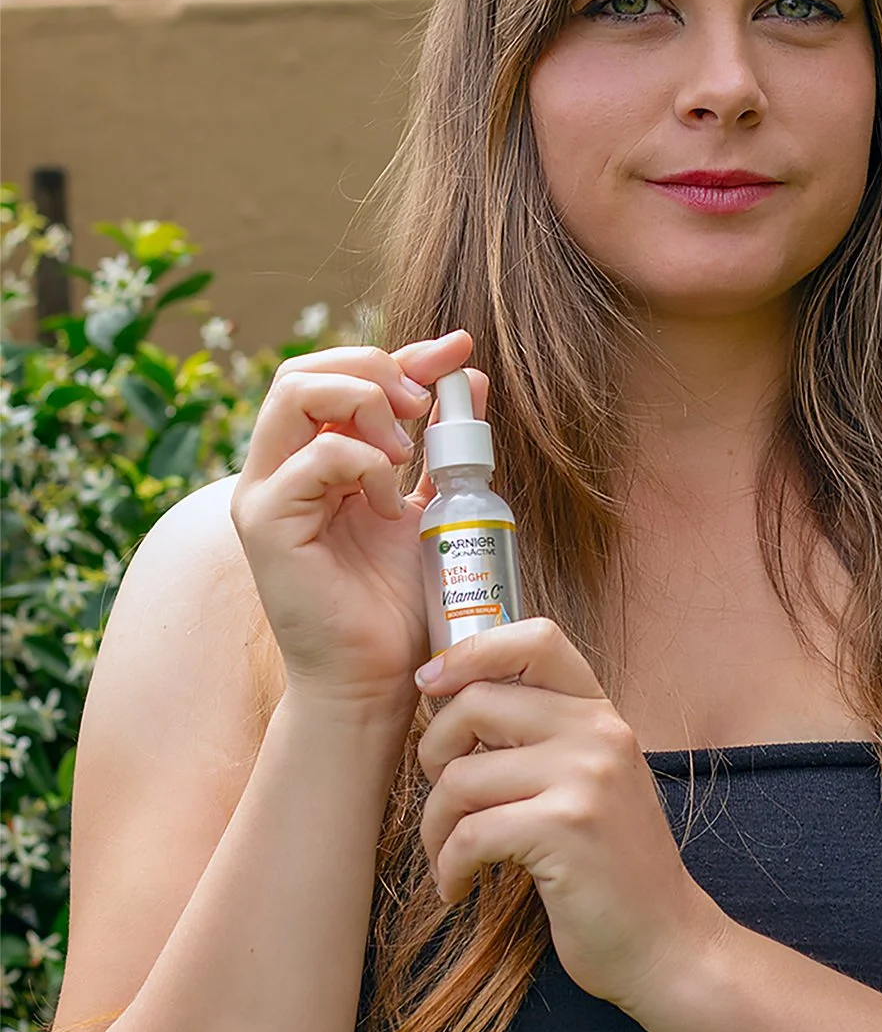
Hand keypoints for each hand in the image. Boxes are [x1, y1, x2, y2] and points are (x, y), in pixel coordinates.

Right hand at [230, 333, 488, 709]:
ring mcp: (264, 494)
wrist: (377, 681)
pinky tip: (390, 503)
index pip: (337, 375)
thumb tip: (467, 377)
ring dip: (364, 404)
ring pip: (295, 394)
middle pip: (304, 370)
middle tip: (423, 405)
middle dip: (375, 369)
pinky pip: (312, 458)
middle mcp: (277, 469)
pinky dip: (362, 464)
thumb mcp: (430, 505)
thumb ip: (439, 444)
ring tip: (403, 452)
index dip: (400, 354)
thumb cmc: (398, 603)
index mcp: (310, 460)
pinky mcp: (265, 525)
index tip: (458, 351)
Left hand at [414, 617, 728, 1009]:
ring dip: (437, 827)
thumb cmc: (612, 870)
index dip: (470, 652)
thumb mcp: (590, 783)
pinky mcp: (565, 829)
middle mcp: (598, 734)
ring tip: (452, 859)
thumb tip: (453, 702)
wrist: (666, 945)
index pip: (536, 639)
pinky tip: (459, 887)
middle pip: (475, 703)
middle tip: (445, 801)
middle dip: (434, 753)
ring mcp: (585, 779)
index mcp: (601, 716)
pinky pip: (469, 833)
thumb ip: (543, 739)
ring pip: (461, 776)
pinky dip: (449, 866)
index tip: (432, 684)